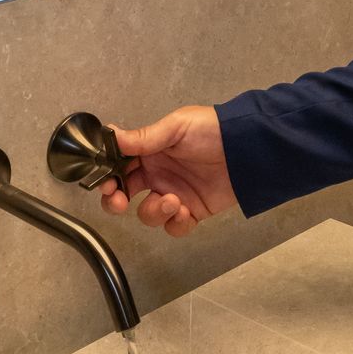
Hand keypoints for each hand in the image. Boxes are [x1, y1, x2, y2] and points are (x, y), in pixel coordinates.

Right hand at [98, 103, 237, 236]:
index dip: (107, 177)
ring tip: (173, 201)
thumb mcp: (176, 127)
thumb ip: (144, 137)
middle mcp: (158, 175)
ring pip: (148, 214)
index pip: (118, 167)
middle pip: (124, 195)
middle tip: (120, 201)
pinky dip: (177, 223)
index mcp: (150, 153)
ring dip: (155, 211)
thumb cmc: (212, 130)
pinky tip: (186, 211)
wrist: (247, 149)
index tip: (105, 184)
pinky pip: (174, 226)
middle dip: (116, 202)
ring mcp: (174, 194)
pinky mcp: (192, 211)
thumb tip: (112, 135)